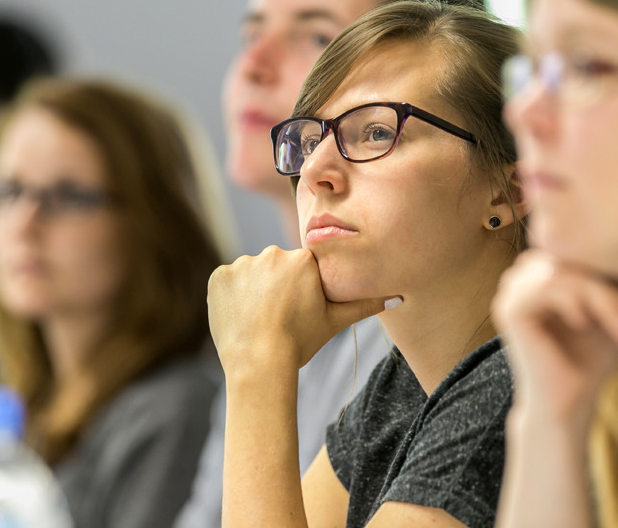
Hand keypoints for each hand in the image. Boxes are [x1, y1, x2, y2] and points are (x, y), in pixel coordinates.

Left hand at [208, 245, 390, 374]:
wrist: (259, 365)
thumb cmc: (300, 342)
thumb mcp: (335, 322)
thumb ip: (365, 304)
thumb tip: (398, 297)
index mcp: (303, 259)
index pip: (304, 266)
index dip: (302, 288)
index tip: (298, 308)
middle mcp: (272, 253)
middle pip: (277, 267)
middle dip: (278, 287)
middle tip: (279, 317)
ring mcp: (242, 264)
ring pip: (252, 273)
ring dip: (254, 291)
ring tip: (259, 320)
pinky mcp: (219, 276)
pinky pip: (228, 281)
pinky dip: (232, 296)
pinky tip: (241, 317)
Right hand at [492, 251, 617, 427]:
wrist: (571, 401)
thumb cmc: (593, 357)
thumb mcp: (614, 307)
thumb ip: (617, 274)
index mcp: (541, 270)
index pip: (581, 247)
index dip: (614, 270)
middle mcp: (521, 275)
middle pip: (573, 255)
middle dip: (610, 287)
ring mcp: (511, 290)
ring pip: (566, 269)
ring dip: (600, 297)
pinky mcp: (509, 308)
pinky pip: (549, 285)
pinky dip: (576, 302)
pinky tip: (584, 325)